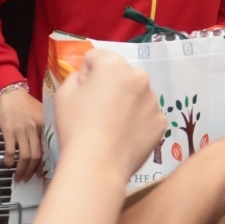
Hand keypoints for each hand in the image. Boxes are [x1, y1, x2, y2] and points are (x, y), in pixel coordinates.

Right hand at [0, 87, 44, 181]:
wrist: (10, 93)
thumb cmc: (26, 103)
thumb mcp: (41, 113)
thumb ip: (45, 128)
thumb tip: (47, 148)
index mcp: (44, 124)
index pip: (47, 149)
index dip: (44, 165)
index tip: (42, 174)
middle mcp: (34, 128)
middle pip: (36, 156)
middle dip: (32, 171)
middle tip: (29, 178)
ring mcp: (21, 130)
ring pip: (24, 156)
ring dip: (21, 170)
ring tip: (18, 176)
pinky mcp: (8, 130)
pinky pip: (10, 150)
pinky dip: (9, 161)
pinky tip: (8, 165)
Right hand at [55, 50, 164, 178]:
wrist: (97, 165)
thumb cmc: (76, 127)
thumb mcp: (64, 94)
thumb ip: (76, 76)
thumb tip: (88, 78)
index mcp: (114, 65)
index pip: (96, 58)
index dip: (86, 74)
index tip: (83, 93)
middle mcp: (139, 77)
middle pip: (121, 74)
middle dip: (110, 85)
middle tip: (97, 110)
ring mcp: (153, 100)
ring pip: (136, 94)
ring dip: (126, 102)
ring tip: (111, 126)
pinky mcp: (161, 122)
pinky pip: (146, 115)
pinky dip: (137, 122)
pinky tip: (124, 136)